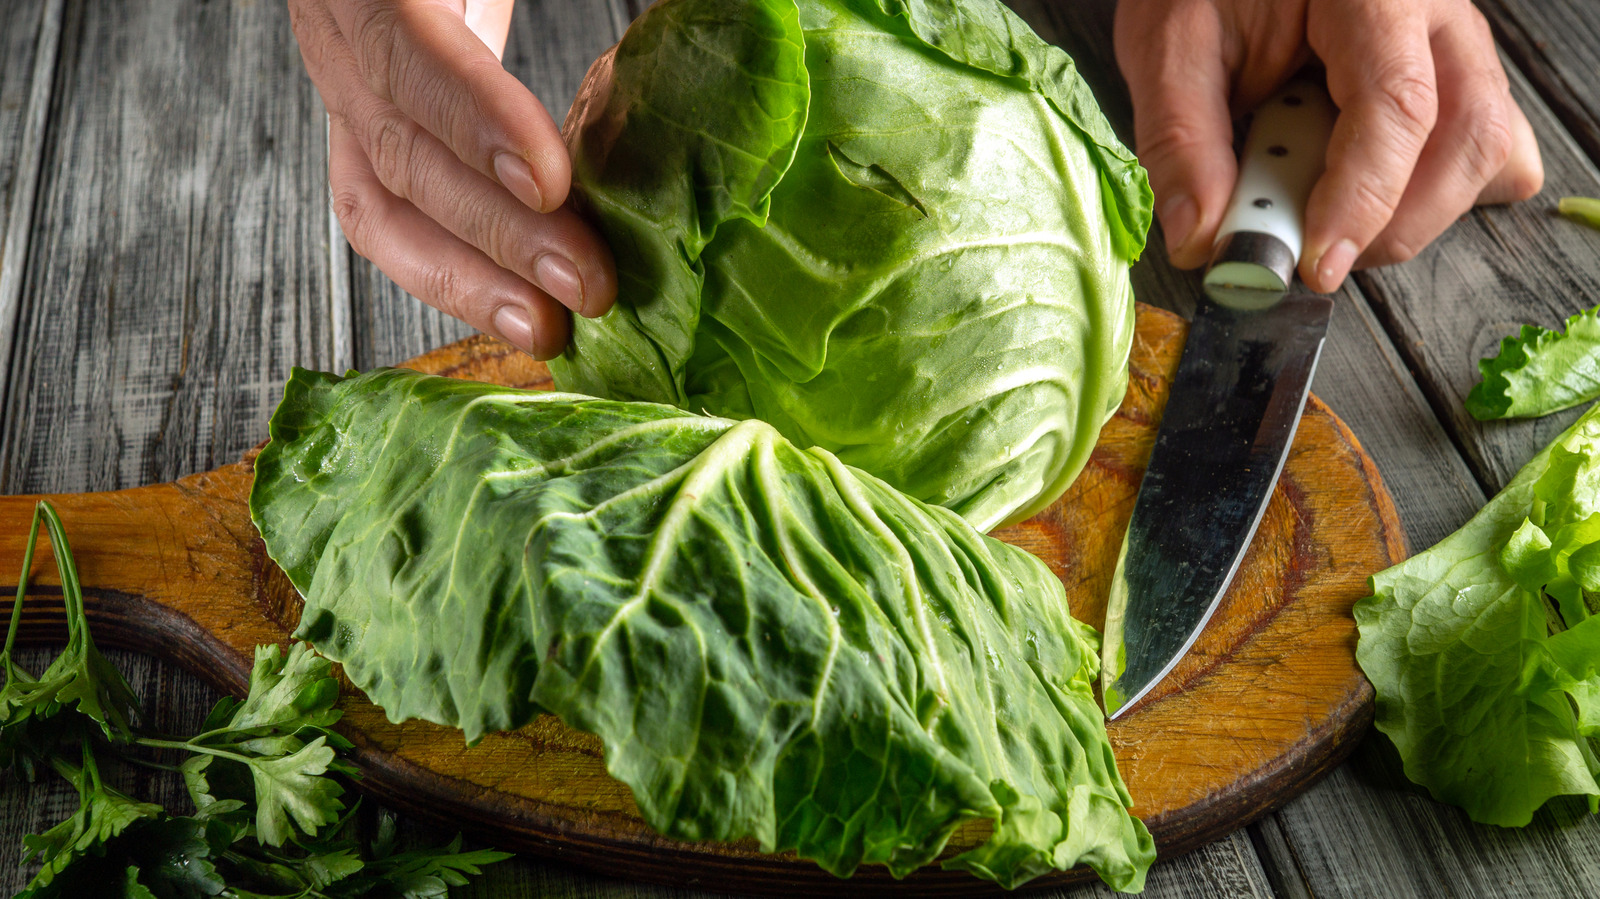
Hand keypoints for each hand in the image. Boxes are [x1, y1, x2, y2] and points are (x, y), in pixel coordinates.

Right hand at [288, 0, 615, 358]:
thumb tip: (738, 7)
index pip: (407, 48)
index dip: (473, 119)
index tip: (551, 185)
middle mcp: (340, 30)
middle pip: (400, 149)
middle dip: (495, 232)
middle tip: (590, 288)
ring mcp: (342, 89)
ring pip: (380, 205)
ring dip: (466, 282)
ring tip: (549, 334)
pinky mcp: (363, 135)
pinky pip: (386, 218)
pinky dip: (448, 276)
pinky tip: (517, 312)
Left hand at [1115, 0, 1543, 291]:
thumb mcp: (1170, 45)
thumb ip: (1182, 139)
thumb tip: (1202, 240)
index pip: (1398, 104)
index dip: (1362, 198)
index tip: (1317, 264)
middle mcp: (1435, 15)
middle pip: (1467, 135)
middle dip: (1392, 224)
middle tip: (1311, 259)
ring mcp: (1454, 45)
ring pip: (1484, 148)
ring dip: (1411, 216)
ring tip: (1326, 225)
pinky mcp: (1453, 76)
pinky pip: (1484, 147)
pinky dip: (1434, 195)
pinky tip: (1374, 200)